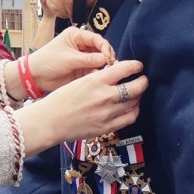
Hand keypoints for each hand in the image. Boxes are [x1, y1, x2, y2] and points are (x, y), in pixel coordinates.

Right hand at [17, 60, 147, 155]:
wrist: (50, 121)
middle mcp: (105, 96)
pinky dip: (134, 111)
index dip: (135, 66)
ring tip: (137, 94)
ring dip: (139, 97)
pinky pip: (130, 118)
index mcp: (95, 80)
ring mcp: (108, 113)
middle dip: (143, 82)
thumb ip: (98, 79)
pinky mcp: (107, 127)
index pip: (125, 68)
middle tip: (143, 80)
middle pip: (136, 87)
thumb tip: (115, 76)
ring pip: (135, 103)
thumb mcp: (78, 82)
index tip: (138, 66)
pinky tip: (131, 108)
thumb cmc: (60, 100)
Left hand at [28, 27, 114, 91]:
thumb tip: (106, 59)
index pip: (96, 39)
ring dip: (104, 66)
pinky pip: (94, 70)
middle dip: (107, 57)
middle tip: (112, 66)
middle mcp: (81, 45)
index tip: (109, 57)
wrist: (35, 76)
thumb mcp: (69, 58)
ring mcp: (82, 58)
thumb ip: (88, 59)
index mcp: (76, 36)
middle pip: (100, 49)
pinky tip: (101, 77)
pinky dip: (99, 73)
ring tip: (109, 72)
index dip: (105, 47)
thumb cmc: (47, 61)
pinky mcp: (82, 69)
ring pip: (99, 60)